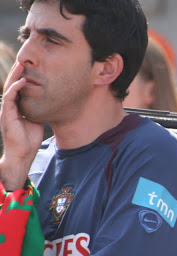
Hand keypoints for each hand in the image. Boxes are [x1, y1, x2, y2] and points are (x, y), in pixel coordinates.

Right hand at [0, 62, 43, 190]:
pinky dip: (16, 88)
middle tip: (24, 60)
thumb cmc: (29, 140)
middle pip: (12, 85)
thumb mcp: (37, 120)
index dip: (22, 77)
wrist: (23, 153)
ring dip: (15, 76)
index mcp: (16, 107)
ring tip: (22, 65)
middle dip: (17, 72)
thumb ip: (38, 110)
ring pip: (9, 88)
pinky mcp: (7, 114)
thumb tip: (48, 102)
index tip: (30, 68)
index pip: (18, 89)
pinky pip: (10, 98)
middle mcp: (9, 106)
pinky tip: (23, 81)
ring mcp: (7, 109)